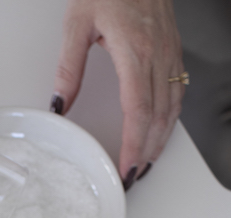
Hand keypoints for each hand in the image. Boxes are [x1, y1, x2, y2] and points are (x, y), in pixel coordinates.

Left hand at [51, 0, 184, 186]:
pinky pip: (177, 90)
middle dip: (147, 151)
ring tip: (146, 162)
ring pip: (172, 106)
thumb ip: (68, 67)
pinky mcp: (172, 47)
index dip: (134, 144)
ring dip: (161, 139)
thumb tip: (58, 105)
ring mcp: (170, 51)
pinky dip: (170, 117)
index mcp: (135, 50)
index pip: (138, 111)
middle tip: (133, 176)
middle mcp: (158, 54)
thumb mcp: (77, 22)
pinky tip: (160, 130)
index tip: (126, 168)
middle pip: (158, 116)